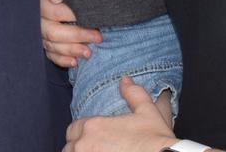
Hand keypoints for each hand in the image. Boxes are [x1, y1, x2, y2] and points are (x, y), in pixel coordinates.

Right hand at [40, 0, 100, 66]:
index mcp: (38, 1)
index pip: (54, 12)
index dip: (71, 16)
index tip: (91, 18)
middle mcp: (36, 19)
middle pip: (53, 32)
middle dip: (76, 36)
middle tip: (97, 37)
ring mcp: (38, 32)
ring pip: (52, 45)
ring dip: (71, 50)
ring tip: (89, 53)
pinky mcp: (43, 42)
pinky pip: (50, 54)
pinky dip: (61, 60)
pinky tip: (74, 62)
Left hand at [63, 77, 178, 151]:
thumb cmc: (155, 140)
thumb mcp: (147, 111)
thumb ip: (134, 94)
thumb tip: (126, 81)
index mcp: (94, 127)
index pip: (73, 129)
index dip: (82, 133)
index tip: (93, 137)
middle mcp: (84, 145)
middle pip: (70, 146)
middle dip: (79, 146)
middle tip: (94, 148)